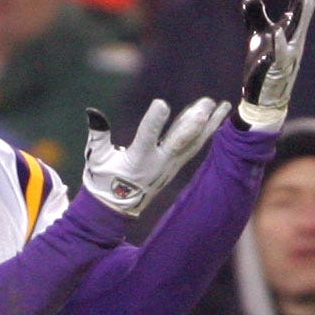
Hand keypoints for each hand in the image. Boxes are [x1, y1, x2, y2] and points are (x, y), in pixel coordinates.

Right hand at [82, 96, 228, 217]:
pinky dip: (206, 133)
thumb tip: (92, 112)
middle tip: (207, 104)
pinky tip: (216, 120)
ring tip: (221, 106)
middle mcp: (158, 164)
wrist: (114, 210)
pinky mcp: (174, 166)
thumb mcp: (95, 159)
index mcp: (137, 160)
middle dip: (193, 122)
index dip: (153, 121)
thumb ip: (98, 136)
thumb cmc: (102, 182)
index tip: (161, 104)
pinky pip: (193, 147)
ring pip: (192, 143)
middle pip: (179, 141)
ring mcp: (169, 166)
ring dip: (208, 124)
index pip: (145, 138)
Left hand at [236, 0, 314, 131]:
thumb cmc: (263, 65)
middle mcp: (294, 35)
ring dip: (303, 11)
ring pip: (298, 28)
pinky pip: (279, 53)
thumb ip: (255, 15)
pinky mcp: (277, 66)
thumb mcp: (258, 36)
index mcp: (289, 26)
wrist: (262, 95)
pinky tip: (277, 32)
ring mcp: (289, 50)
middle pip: (305, 7)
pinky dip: (278, 43)